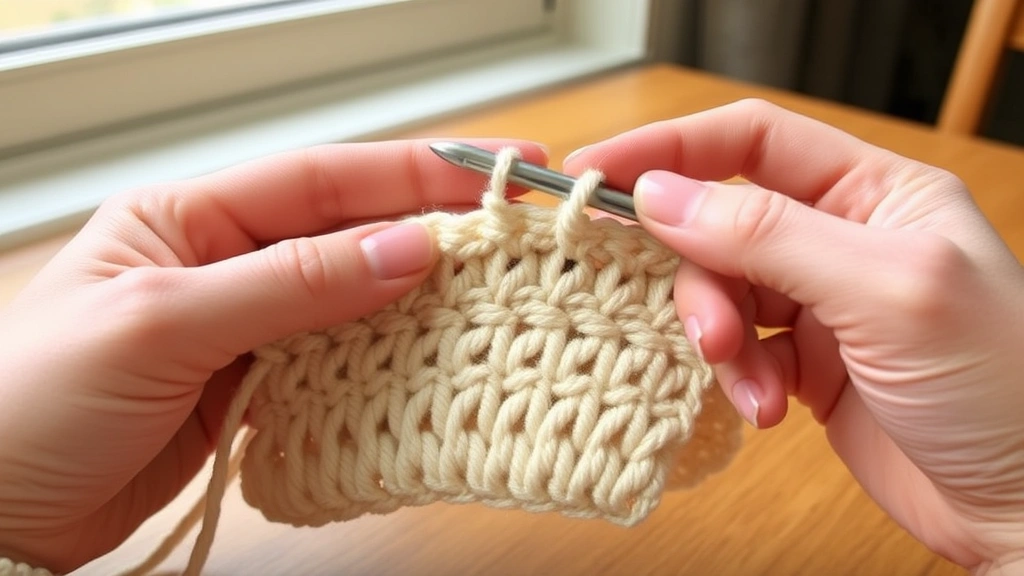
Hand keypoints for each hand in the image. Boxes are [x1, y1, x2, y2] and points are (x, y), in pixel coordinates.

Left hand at [0, 139, 546, 572]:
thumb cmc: (33, 401)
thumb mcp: (163, 325)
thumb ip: (289, 285)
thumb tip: (405, 251)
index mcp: (188, 218)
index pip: (320, 180)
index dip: (411, 171)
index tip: (492, 173)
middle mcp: (222, 263)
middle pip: (346, 235)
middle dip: (428, 231)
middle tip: (513, 233)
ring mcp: (242, 327)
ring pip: (349, 300)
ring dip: (414, 300)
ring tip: (491, 294)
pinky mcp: (251, 387)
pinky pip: (334, 360)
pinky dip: (381, 361)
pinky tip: (428, 358)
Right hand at [564, 100, 1023, 574]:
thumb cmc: (999, 385)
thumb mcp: (884, 290)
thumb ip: (766, 234)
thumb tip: (659, 196)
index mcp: (873, 191)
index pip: (750, 141)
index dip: (669, 148)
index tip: (598, 173)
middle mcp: (840, 237)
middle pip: (720, 223)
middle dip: (697, 275)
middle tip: (704, 327)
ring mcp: (819, 302)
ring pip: (719, 292)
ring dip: (716, 337)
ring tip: (747, 382)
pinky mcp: (803, 363)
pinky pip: (734, 351)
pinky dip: (735, 379)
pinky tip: (766, 409)